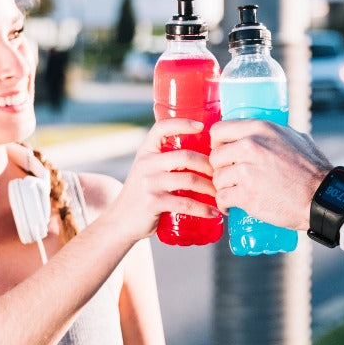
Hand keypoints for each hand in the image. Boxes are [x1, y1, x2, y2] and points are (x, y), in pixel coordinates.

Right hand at [102, 120, 219, 241]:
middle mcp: (146, 163)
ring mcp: (149, 183)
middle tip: (222, 174)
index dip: (182, 123)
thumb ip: (166, 160)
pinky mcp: (153, 202)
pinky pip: (185, 203)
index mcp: (146, 151)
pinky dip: (203, 209)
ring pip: (189, 180)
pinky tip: (214, 212)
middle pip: (185, 156)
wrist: (121, 221)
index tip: (202, 126)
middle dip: (209, 165)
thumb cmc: (143, 194)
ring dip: (211, 188)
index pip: (162, 128)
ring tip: (221, 194)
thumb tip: (203, 153)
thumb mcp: (148, 170)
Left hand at [208, 118, 330, 230]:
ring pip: (217, 178)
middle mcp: (250, 146)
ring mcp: (247, 171)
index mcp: (259, 129)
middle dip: (220, 168)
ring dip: (222, 187)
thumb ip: (274, 134)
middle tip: (229, 177)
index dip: (217, 144)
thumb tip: (263, 133)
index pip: (218, 131)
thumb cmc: (312, 169)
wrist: (321, 197)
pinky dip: (224, 204)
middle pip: (215, 156)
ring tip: (233, 192)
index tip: (222, 153)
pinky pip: (221, 198)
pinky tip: (230, 206)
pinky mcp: (246, 195)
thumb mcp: (295, 138)